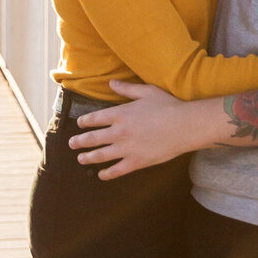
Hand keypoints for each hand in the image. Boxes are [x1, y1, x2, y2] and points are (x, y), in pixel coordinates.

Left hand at [68, 81, 210, 178]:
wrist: (185, 126)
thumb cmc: (168, 106)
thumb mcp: (146, 92)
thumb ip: (126, 89)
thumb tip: (111, 83)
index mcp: (120, 114)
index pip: (94, 119)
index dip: (84, 122)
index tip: (79, 124)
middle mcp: (119, 132)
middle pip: (93, 138)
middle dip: (79, 141)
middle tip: (72, 144)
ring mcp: (126, 148)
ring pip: (101, 155)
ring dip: (88, 157)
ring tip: (80, 159)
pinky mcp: (137, 162)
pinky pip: (117, 170)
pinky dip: (107, 174)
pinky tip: (101, 175)